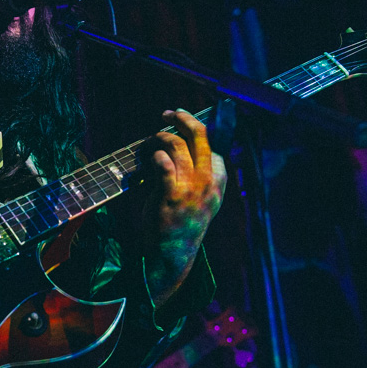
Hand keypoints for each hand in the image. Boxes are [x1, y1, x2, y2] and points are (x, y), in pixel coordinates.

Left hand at [143, 109, 226, 302]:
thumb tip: (184, 145)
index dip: (195, 128)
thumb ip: (200, 175)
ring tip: (149, 143)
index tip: (181, 121)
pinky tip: (148, 157)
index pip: (212, 144)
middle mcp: (208, 182)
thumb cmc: (183, 223)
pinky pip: (162, 163)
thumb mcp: (202, 198)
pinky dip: (154, 155)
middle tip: (168, 114)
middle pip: (199, 136)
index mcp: (218, 181)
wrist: (172, 253)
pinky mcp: (170, 195)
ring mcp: (190, 188)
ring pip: (176, 146)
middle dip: (183, 118)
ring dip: (159, 138)